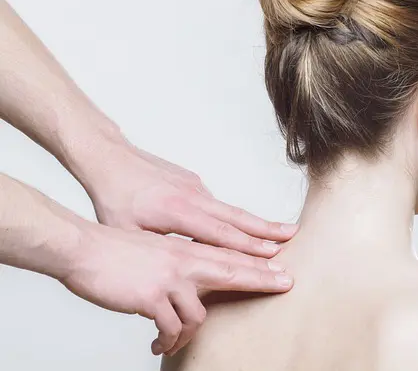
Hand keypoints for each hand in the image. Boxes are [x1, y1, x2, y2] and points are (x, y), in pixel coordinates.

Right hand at [60, 222, 292, 355]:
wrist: (85, 249)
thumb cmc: (118, 251)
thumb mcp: (158, 251)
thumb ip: (180, 263)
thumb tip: (195, 281)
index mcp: (186, 250)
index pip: (231, 256)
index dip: (259, 262)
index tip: (282, 266)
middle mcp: (184, 261)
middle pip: (234, 271)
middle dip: (263, 280)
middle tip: (287, 284)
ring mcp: (170, 279)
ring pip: (199, 315)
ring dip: (189, 335)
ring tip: (172, 342)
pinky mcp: (152, 298)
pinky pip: (171, 328)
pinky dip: (168, 341)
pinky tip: (159, 344)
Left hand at [84, 140, 297, 257]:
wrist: (109, 158)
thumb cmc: (114, 197)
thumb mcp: (126, 233)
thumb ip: (158, 252)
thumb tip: (180, 273)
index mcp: (178, 212)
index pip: (220, 234)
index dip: (248, 247)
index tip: (273, 255)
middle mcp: (193, 197)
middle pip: (237, 217)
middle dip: (267, 230)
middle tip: (294, 237)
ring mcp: (196, 187)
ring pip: (232, 209)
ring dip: (258, 223)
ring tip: (283, 232)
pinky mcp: (193, 182)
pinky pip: (219, 203)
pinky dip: (238, 216)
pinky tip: (249, 227)